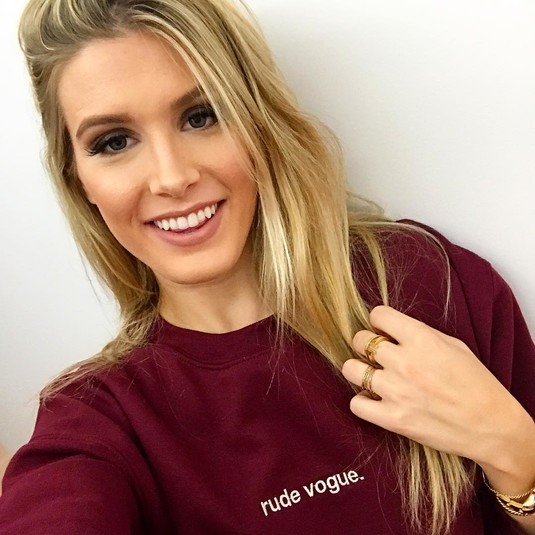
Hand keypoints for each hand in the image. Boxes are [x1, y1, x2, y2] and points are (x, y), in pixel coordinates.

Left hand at [342, 305, 530, 467]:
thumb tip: (391, 328)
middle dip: (365, 345)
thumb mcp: (454, 345)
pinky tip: (374, 400)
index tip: (382, 329)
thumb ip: (419, 334)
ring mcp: (397, 391)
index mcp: (422, 339)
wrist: (493, 428)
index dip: (378, 321)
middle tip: (375, 354)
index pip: (378, 315)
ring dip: (358, 371)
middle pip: (359, 341)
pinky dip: (362, 402)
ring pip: (350, 369)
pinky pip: (356, 404)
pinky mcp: (393, 419)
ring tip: (372, 376)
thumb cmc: (477, 384)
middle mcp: (405, 362)